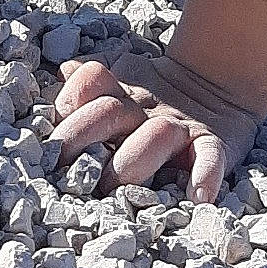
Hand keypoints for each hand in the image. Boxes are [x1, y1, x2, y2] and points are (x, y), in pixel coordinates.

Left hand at [50, 46, 266, 203]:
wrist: (216, 83)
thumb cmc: (155, 94)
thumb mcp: (123, 78)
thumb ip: (91, 80)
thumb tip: (64, 71)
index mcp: (119, 91)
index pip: (90, 81)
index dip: (70, 98)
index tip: (50, 129)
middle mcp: (144, 107)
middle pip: (109, 112)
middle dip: (82, 135)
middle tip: (62, 166)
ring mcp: (179, 126)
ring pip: (154, 137)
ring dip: (132, 161)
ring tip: (113, 187)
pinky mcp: (213, 143)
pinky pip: (211, 157)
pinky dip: (207, 174)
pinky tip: (199, 195)